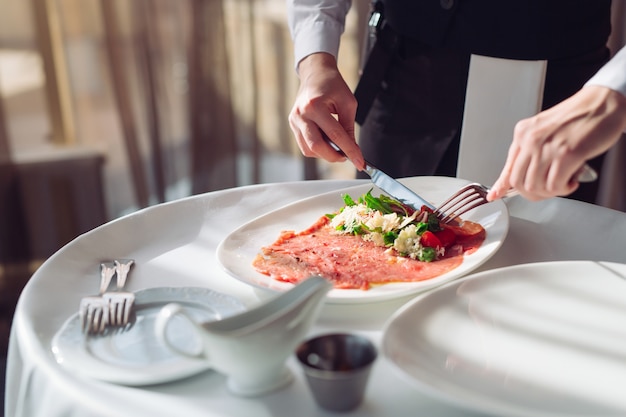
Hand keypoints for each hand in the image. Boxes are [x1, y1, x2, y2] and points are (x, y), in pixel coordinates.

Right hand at [288, 53, 364, 169]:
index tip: (360, 162)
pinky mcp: (292, 125)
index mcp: (314, 106)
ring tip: (337, 148)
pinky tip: (327, 143)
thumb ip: (349, 127)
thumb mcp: (347, 103)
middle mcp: (301, 114)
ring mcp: (294, 120)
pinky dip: (318, 149)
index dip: (349, 150)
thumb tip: (352, 149)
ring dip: (325, 154)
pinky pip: (305, 145)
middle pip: (317, 146)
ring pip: (309, 149)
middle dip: (334, 156)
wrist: (315, 73)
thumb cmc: (332, 85)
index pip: (334, 135)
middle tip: (347, 156)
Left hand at [488, 86, 625, 200]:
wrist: (603, 102)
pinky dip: (563, 189)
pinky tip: (572, 181)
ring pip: (535, 186)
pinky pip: (554, 186)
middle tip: (547, 191)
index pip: (508, 166)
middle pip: (518, 181)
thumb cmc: (578, 117)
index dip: (501, 185)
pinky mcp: (566, 154)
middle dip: (532, 193)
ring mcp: (547, 147)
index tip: (496, 195)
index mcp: (523, 132)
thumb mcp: (545, 131)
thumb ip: (531, 151)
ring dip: (550, 192)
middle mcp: (531, 139)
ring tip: (563, 183)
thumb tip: (521, 175)